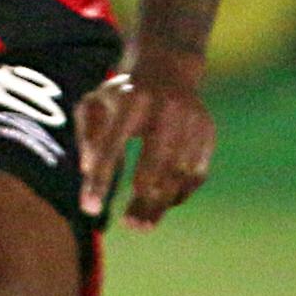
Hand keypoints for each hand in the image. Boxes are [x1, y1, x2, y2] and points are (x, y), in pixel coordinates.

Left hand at [76, 58, 214, 225]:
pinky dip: (180, 193)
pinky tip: (162, 206)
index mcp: (130, 100)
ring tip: (142, 225)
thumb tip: (90, 171)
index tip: (89, 209)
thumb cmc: (119, 96)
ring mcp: (192, 120)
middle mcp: (166, 109)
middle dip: (142, 198)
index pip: (111, 146)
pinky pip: (196, 172)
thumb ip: (87, 135)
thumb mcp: (94, 104)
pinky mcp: (208, 132)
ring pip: (180, 171)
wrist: (167, 69)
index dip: (100, 180)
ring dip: (162, 203)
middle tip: (128, 226)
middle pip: (155, 162)